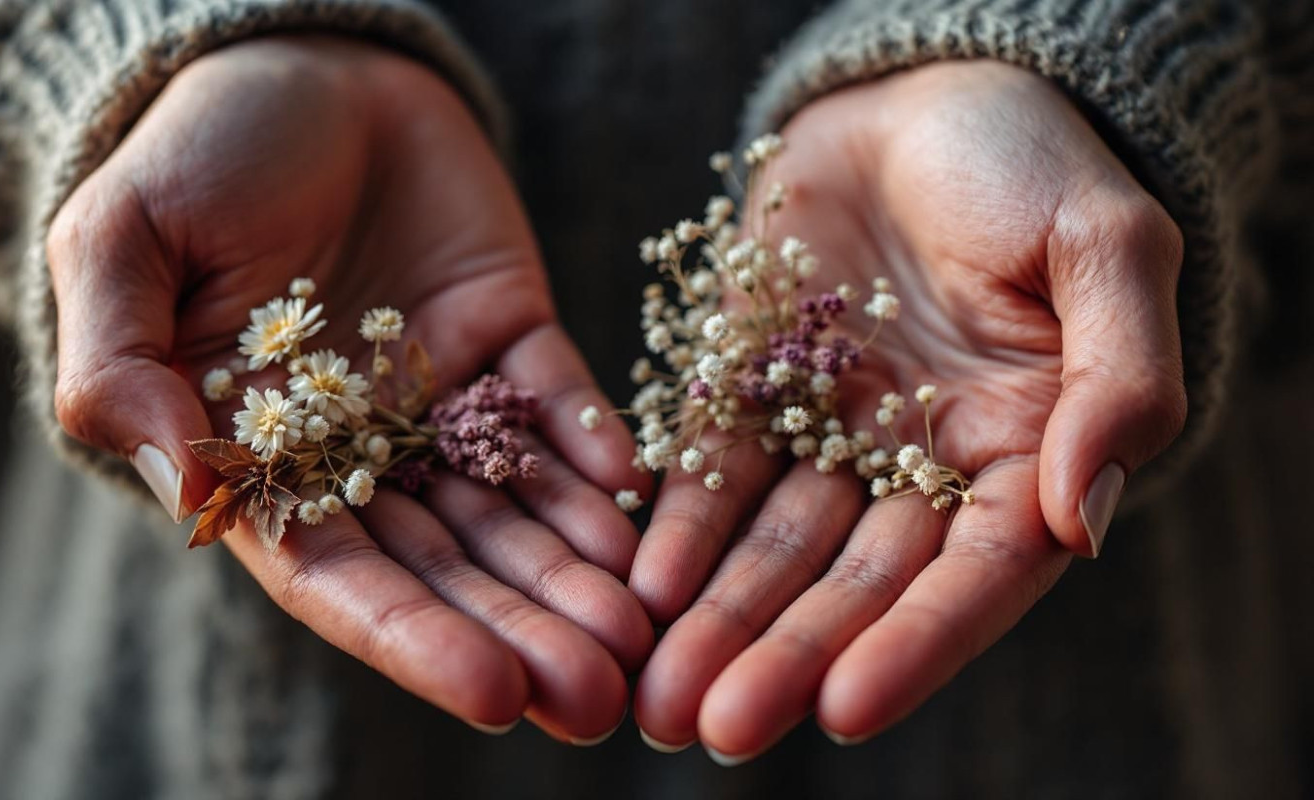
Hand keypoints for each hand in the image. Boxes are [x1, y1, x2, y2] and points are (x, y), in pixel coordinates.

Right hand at [47, 38, 652, 741]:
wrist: (302, 63)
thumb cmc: (194, 151)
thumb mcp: (123, 244)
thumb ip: (122, 369)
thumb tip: (179, 493)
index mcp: (264, 455)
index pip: (341, 575)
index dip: (414, 638)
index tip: (494, 696)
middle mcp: (364, 448)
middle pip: (452, 564)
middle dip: (524, 631)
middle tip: (606, 697)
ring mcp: (446, 396)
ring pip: (518, 507)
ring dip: (579, 571)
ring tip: (645, 631)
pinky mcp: (514, 337)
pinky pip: (564, 408)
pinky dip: (601, 456)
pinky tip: (642, 503)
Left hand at [630, 62, 1185, 756]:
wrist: (916, 93)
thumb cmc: (1029, 158)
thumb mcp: (1104, 248)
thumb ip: (1118, 383)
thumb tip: (1085, 521)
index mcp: (1026, 449)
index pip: (976, 573)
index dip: (915, 644)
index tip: (843, 711)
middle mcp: (923, 462)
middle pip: (855, 582)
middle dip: (785, 656)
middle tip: (714, 728)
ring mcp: (830, 430)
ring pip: (773, 545)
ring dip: (717, 620)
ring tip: (658, 697)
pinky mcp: (752, 389)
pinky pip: (713, 471)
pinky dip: (679, 529)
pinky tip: (640, 587)